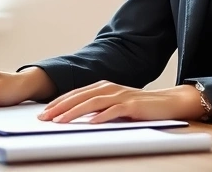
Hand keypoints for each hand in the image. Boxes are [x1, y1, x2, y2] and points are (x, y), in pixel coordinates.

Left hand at [37, 80, 202, 123]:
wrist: (167, 102)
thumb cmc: (140, 106)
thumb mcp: (114, 105)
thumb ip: (98, 108)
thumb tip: (77, 117)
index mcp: (103, 87)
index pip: (75, 94)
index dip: (58, 102)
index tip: (44, 112)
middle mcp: (109, 88)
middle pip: (79, 97)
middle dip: (60, 107)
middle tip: (44, 117)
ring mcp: (120, 95)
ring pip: (92, 103)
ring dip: (74, 112)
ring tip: (60, 121)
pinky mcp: (132, 105)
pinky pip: (114, 111)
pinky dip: (101, 116)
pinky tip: (90, 123)